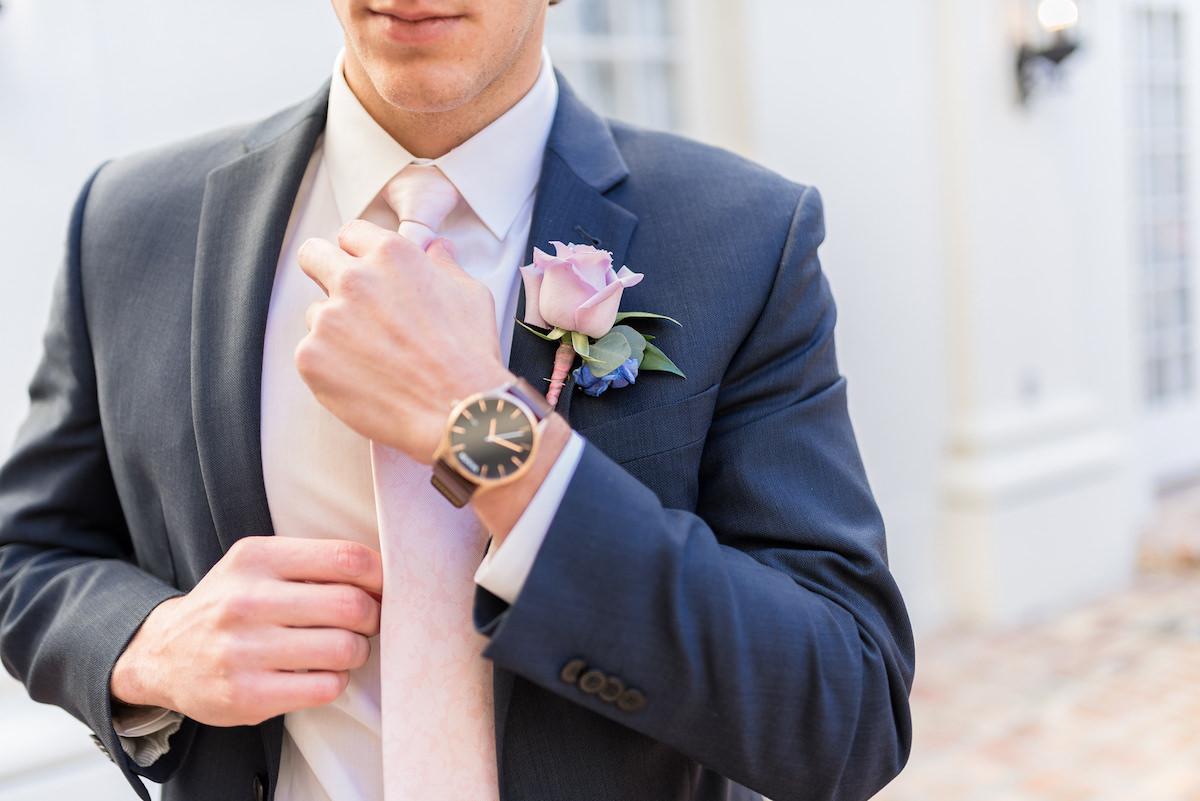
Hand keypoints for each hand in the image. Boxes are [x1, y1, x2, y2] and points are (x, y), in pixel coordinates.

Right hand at [110, 537, 382, 727]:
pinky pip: (325, 687)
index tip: (384, 588)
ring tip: (341, 650)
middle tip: (365, 624)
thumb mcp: (260, 565)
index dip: (381, 576)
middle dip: (373, 617)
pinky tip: (317, 675)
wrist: (163, 655)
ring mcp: (242, 650)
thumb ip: (315, 563)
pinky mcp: (245, 694)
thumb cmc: (232, 605)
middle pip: (352, 605)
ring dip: (356, 652)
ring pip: (344, 648)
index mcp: (257, 558)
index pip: (346, 559)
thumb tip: (386, 575)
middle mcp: (246, 600)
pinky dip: (335, 682)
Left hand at [295, 221, 511, 462]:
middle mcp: (354, 279)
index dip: (358, 254)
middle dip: (327, 273)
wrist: (458, 412)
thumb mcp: (470, 296)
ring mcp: (328, 318)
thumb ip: (444, 266)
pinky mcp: (311, 357)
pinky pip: (311, 353)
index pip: (350, 234)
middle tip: (350, 304)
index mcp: (392, 256)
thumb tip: (438, 248)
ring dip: (336, 329)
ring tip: (374, 357)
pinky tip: (364, 379)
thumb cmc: (469, 356)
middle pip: (314, 257)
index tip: (363, 271)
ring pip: (316, 313)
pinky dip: (331, 366)